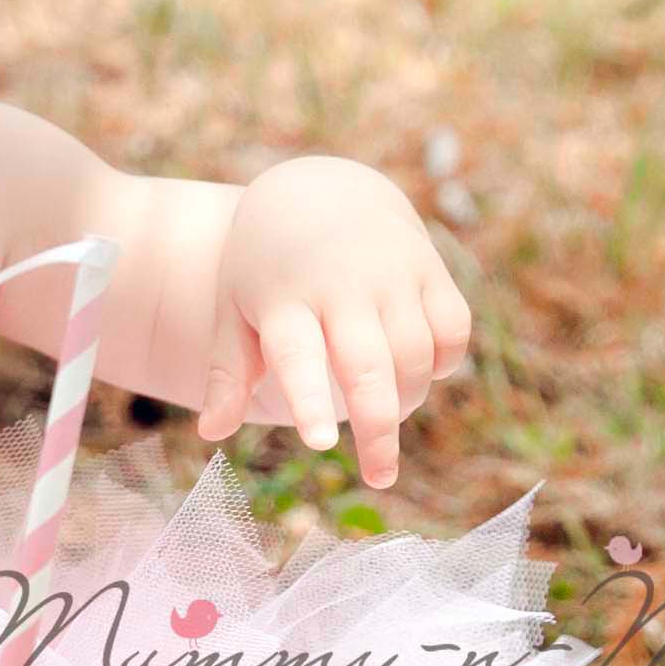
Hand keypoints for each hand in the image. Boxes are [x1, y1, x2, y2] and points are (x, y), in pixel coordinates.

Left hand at [189, 158, 470, 489]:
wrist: (320, 188)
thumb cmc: (267, 266)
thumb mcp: (234, 308)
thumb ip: (226, 372)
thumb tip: (211, 434)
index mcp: (283, 297)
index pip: (297, 355)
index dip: (311, 399)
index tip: (319, 442)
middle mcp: (340, 284)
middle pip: (368, 368)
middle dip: (378, 429)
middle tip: (379, 477)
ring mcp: (390, 272)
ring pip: (416, 356)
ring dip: (408, 399)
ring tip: (386, 417)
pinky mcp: (430, 268)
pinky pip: (452, 330)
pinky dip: (443, 362)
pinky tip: (419, 372)